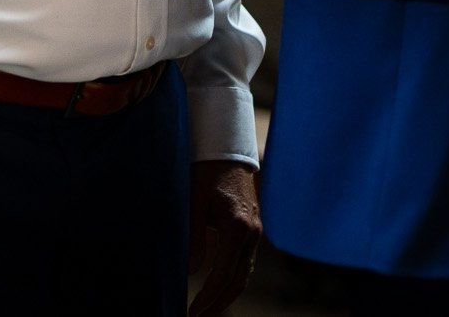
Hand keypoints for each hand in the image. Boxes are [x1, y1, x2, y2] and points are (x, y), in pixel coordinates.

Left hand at [188, 158, 262, 316]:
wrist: (226, 148)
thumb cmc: (205, 170)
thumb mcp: (193, 200)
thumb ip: (194, 235)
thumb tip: (193, 270)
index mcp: (237, 227)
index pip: (223, 274)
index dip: (208, 295)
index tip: (193, 309)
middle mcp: (252, 233)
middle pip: (239, 280)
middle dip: (218, 302)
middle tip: (198, 316)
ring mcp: (255, 232)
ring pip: (244, 274)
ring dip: (226, 294)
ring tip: (207, 308)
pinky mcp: (253, 229)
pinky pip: (245, 262)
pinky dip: (233, 278)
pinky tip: (219, 287)